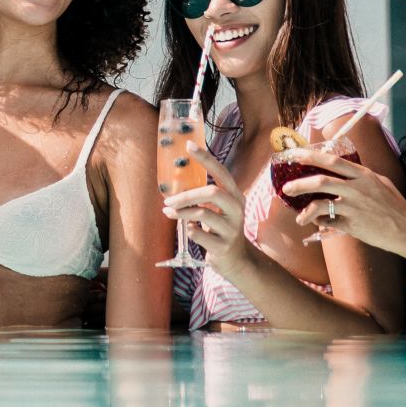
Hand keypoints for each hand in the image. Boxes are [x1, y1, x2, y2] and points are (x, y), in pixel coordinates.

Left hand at [163, 141, 251, 272]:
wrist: (235, 260)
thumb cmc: (221, 228)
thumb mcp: (219, 209)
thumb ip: (205, 195)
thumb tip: (176, 179)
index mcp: (235, 196)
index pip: (221, 172)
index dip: (206, 158)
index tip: (189, 146)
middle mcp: (237, 209)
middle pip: (212, 192)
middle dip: (186, 195)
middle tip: (168, 200)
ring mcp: (232, 228)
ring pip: (203, 213)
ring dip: (181, 212)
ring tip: (168, 213)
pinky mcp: (223, 246)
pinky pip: (199, 233)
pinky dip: (189, 230)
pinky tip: (187, 229)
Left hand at [279, 148, 405, 254]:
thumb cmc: (394, 205)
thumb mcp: (380, 182)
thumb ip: (360, 175)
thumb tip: (341, 167)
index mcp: (363, 175)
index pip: (332, 161)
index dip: (311, 157)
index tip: (294, 155)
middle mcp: (357, 189)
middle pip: (322, 181)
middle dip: (300, 184)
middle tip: (286, 188)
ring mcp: (354, 208)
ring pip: (321, 205)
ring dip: (305, 210)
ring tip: (298, 215)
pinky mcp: (353, 226)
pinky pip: (328, 222)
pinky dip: (320, 223)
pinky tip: (316, 224)